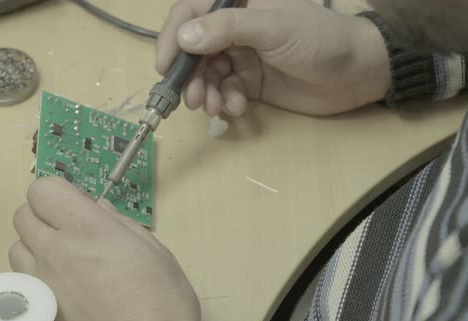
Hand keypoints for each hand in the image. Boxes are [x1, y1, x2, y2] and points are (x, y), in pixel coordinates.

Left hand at [10, 177, 200, 320]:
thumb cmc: (161, 305)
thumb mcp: (154, 252)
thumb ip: (122, 224)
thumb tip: (101, 209)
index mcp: (89, 229)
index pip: (43, 190)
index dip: (56, 193)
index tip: (71, 202)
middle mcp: (58, 252)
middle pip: (23, 215)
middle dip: (43, 215)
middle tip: (67, 227)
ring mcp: (44, 282)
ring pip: (17, 248)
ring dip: (35, 246)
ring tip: (62, 258)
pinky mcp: (40, 308)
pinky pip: (22, 280)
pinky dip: (34, 276)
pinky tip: (60, 284)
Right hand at [157, 0, 390, 115]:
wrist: (357, 72)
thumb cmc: (319, 40)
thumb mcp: (273, 28)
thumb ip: (228, 29)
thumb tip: (183, 37)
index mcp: (238, 4)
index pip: (190, 12)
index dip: (172, 37)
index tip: (165, 66)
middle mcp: (234, 29)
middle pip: (193, 49)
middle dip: (190, 75)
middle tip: (193, 99)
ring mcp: (242, 56)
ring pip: (207, 74)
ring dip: (207, 92)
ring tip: (216, 107)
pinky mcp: (250, 82)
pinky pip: (225, 91)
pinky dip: (225, 101)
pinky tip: (237, 108)